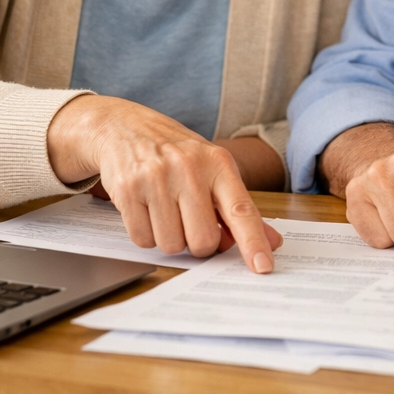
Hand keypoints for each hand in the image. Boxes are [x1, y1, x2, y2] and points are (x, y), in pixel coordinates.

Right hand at [47, 95, 282, 272]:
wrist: (124, 127)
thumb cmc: (175, 152)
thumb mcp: (211, 168)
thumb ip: (238, 206)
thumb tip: (270, 242)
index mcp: (217, 162)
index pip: (241, 209)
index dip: (253, 241)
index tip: (263, 266)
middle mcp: (189, 168)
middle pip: (204, 240)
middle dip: (198, 243)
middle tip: (190, 220)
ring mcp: (156, 178)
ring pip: (172, 245)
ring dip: (170, 238)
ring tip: (165, 208)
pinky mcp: (127, 190)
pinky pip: (143, 240)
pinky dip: (146, 234)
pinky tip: (146, 208)